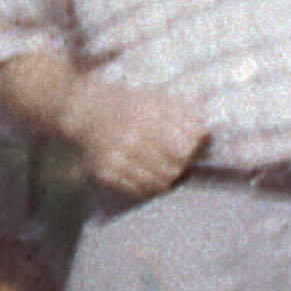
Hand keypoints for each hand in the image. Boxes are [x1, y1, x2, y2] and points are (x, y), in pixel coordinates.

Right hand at [64, 79, 209, 200]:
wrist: (85, 111)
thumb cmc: (129, 105)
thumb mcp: (157, 100)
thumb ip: (183, 115)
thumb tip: (204, 134)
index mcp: (146, 117)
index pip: (183, 149)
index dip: (192, 151)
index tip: (190, 147)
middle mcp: (130, 139)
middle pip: (173, 169)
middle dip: (180, 166)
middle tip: (177, 160)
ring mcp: (116, 159)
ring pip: (158, 184)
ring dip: (166, 177)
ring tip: (162, 166)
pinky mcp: (105, 173)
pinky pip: (138, 191)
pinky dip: (148, 186)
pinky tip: (146, 173)